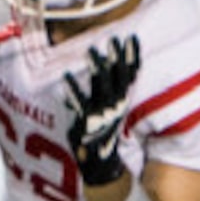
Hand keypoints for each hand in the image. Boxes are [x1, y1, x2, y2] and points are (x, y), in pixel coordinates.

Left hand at [63, 37, 143, 187]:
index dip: (132, 56)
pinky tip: (67, 76)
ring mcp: (103, 114)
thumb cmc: (102, 130)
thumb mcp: (110, 107)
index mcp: (122, 100)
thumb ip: (109, 87)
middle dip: (117, 58)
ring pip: (101, 87)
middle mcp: (116, 106)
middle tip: (113, 39)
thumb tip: (105, 62)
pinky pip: (80, 103)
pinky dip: (73, 90)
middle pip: (119, 78)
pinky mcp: (89, 123)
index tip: (131, 37)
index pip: (131, 75)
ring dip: (97, 69)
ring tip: (90, 51)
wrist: (101, 163)